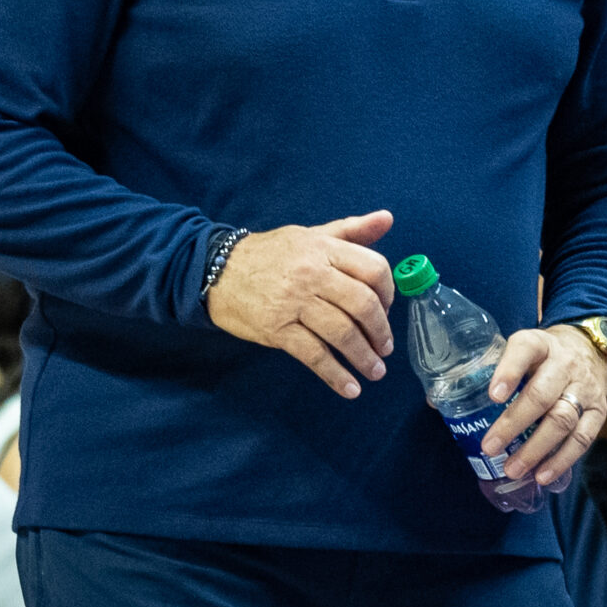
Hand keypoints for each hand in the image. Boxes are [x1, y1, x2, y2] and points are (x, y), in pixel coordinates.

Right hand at [208, 213, 396, 399]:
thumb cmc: (270, 254)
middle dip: (380, 331)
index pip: (373, 270)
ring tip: (375, 371)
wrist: (217, 271)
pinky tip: (350, 388)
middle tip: (384, 348)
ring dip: (364, 357)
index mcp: (324, 249)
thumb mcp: (311, 235)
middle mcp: (312, 273)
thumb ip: (351, 230)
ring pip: (342, 333)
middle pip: (362, 305)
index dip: (389, 294)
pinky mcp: (276, 329)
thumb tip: (387, 218)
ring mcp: (293, 302)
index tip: (388, 311)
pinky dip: (335, 375)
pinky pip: (314, 355)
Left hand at [482, 324, 606, 488]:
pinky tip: (542, 475)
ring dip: (536, 448)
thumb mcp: (517, 351)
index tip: (492, 396)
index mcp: (538, 344)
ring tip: (513, 468)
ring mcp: (584, 387)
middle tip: (490, 447)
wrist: (589, 350)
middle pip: (542, 394)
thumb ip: (484, 372)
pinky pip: (583, 437)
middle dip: (514, 423)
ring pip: (563, 419)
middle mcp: (564, 363)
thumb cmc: (540, 358)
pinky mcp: (599, 410)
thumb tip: (437, 403)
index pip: (524, 350)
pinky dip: (562, 459)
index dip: (508, 372)